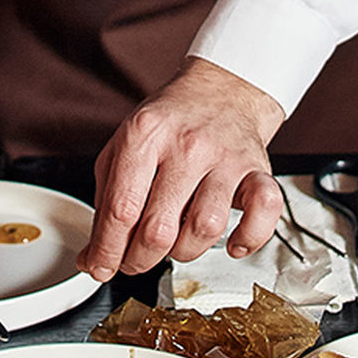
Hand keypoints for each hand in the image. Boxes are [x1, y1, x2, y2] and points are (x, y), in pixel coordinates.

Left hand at [78, 58, 284, 281]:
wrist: (221, 90)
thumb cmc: (170, 122)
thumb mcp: (124, 146)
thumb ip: (106, 202)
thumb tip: (94, 258)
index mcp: (144, 134)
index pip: (121, 209)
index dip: (107, 250)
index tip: (102, 267)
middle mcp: (186, 145)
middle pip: (158, 229)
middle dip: (139, 260)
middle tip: (135, 260)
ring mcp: (225, 157)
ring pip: (205, 230)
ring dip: (184, 252)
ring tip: (175, 242)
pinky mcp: (257, 169)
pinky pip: (263, 211)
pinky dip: (249, 238)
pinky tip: (232, 243)